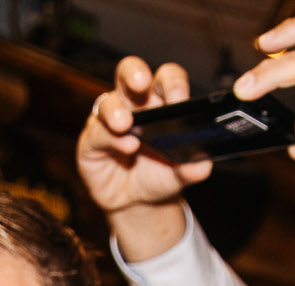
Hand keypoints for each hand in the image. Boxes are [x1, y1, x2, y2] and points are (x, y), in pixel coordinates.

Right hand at [79, 56, 213, 261]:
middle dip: (135, 73)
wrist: (137, 203)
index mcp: (160, 101)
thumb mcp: (180, 175)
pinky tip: (125, 145)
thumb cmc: (159, 176)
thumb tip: (203, 164)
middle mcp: (132, 104)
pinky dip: (109, 138)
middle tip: (142, 83)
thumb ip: (192, 168)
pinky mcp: (91, 142)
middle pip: (130, 73)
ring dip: (115, 110)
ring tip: (126, 123)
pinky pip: (96, 133)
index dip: (172, 83)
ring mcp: (108, 120)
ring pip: (107, 102)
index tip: (179, 99)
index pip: (166, 79)